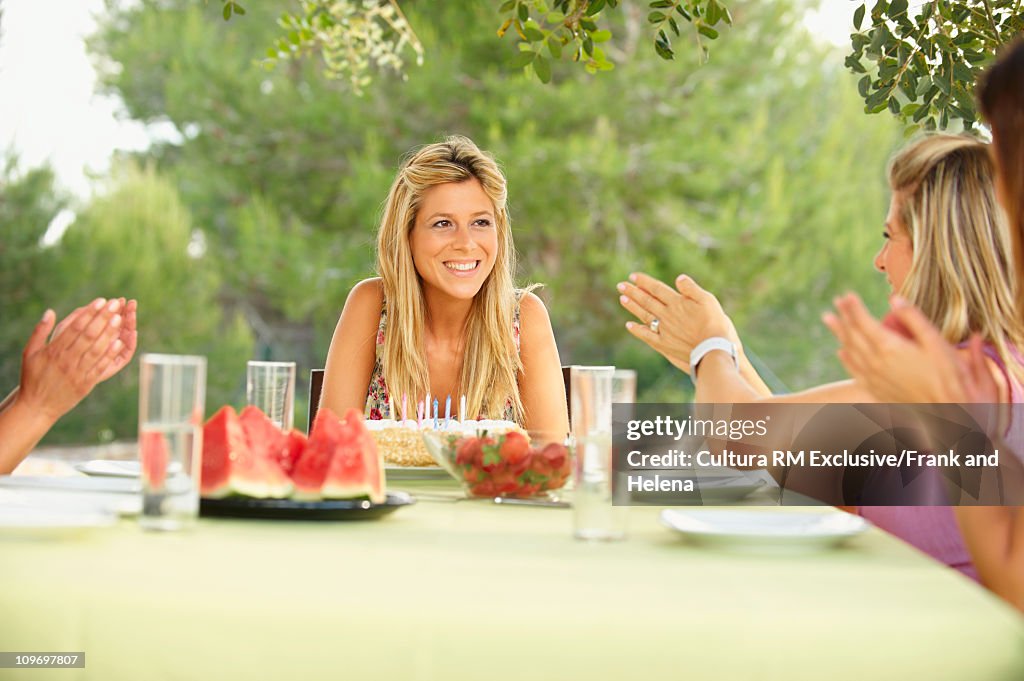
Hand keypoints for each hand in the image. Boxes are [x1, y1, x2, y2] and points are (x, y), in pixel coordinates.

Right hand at [18, 298, 127, 421]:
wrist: (37, 406)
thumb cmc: (33, 376)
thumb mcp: (30, 352)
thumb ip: (40, 331)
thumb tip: (50, 311)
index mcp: (54, 350)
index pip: (75, 327)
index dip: (89, 313)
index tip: (101, 301)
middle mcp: (66, 360)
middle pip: (88, 335)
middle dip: (103, 317)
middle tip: (116, 303)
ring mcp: (77, 372)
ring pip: (96, 349)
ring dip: (109, 333)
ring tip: (120, 317)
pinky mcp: (86, 384)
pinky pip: (100, 367)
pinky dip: (110, 354)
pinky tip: (120, 342)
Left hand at [618, 272, 737, 373]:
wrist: (713, 349)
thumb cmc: (715, 323)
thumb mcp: (708, 300)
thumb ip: (691, 289)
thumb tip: (678, 277)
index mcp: (677, 302)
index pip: (657, 289)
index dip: (644, 282)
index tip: (633, 276)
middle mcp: (667, 315)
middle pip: (647, 301)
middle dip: (633, 292)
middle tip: (620, 285)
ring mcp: (664, 330)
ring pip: (644, 315)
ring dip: (632, 306)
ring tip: (622, 298)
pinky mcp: (664, 344)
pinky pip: (647, 335)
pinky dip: (637, 330)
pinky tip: (629, 325)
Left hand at [822, 293, 996, 402]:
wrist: (950, 414)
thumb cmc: (950, 377)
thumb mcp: (936, 343)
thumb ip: (913, 320)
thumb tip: (895, 299)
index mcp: (890, 348)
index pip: (864, 323)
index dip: (853, 308)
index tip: (846, 295)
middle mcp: (876, 364)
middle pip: (853, 335)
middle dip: (844, 317)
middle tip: (836, 302)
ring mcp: (875, 379)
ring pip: (850, 352)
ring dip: (839, 334)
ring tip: (829, 320)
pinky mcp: (878, 392)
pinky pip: (855, 373)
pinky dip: (846, 360)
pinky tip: (841, 353)